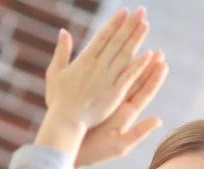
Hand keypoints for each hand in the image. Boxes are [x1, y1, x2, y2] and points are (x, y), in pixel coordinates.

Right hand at [45, 7, 151, 129]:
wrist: (65, 121)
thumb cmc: (58, 100)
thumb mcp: (54, 73)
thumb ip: (61, 52)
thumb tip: (63, 31)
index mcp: (83, 61)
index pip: (102, 37)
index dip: (114, 23)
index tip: (124, 11)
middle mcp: (97, 67)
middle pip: (116, 43)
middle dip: (129, 26)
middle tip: (141, 11)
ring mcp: (107, 80)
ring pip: (125, 56)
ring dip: (136, 40)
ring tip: (145, 25)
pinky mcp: (114, 94)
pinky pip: (129, 77)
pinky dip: (138, 65)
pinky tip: (149, 54)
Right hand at [75, 51, 168, 168]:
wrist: (71, 153)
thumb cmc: (94, 153)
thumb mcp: (119, 146)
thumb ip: (138, 133)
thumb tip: (158, 120)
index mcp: (126, 116)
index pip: (144, 94)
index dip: (154, 79)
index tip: (164, 65)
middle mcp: (117, 107)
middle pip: (135, 83)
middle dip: (146, 67)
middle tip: (158, 52)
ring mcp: (105, 103)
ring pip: (119, 79)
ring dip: (130, 64)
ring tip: (140, 48)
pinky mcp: (92, 101)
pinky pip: (102, 81)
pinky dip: (109, 69)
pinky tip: (113, 56)